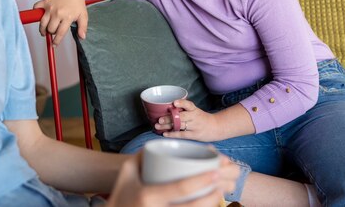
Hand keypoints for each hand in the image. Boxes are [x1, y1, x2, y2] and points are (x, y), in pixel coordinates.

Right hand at [33, 0, 87, 45]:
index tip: (54, 45)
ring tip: (44, 31)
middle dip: (51, 33)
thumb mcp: (83, 15)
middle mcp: (58, 12)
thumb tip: (82, 38)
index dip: (56, 41)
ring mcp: (50, 7)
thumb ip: (83, 27)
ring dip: (42, 29)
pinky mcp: (45, 1)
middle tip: (53, 32)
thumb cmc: (77, 3)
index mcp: (67, 17)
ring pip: (42, 23)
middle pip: (50, 29)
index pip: (60, 33)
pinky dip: (36, 12)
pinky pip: (36, 8)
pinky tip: (41, 17)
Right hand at [107, 153, 239, 206]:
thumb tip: (160, 144)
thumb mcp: (127, 172)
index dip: (200, 180)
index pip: (180, 188)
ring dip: (210, 205)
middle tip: (223, 183)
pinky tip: (208, 204)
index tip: (215, 172)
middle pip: (193, 206)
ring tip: (219, 193)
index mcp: (148, 195)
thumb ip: (142, 156)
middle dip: (212, 195)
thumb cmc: (120, 194)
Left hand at [157, 99, 218, 141]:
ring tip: (158, 126)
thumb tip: (168, 109)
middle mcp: (194, 117)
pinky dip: (173, 134)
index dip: (182, 103)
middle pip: (180, 117)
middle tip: (160, 118)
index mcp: (195, 110)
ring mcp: (194, 126)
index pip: (189, 105)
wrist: (216, 127)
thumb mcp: (196, 111)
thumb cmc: (202, 118)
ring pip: (179, 126)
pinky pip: (182, 135)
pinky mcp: (194, 135)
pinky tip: (165, 134)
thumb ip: (185, 110)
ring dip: (167, 126)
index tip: (174, 103)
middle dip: (169, 118)